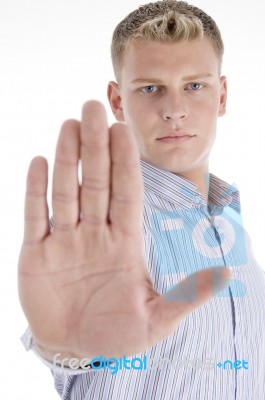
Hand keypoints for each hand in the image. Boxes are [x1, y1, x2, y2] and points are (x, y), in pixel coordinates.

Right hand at [18, 101, 230, 361]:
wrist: (76, 349)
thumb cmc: (116, 335)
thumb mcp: (157, 320)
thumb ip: (188, 296)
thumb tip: (226, 274)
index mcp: (125, 244)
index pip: (126, 193)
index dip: (125, 162)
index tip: (124, 131)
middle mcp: (95, 234)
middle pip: (96, 182)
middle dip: (96, 146)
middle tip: (94, 108)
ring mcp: (65, 241)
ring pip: (66, 191)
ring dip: (67, 158)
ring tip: (70, 125)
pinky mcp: (36, 253)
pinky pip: (36, 216)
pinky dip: (36, 190)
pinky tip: (39, 162)